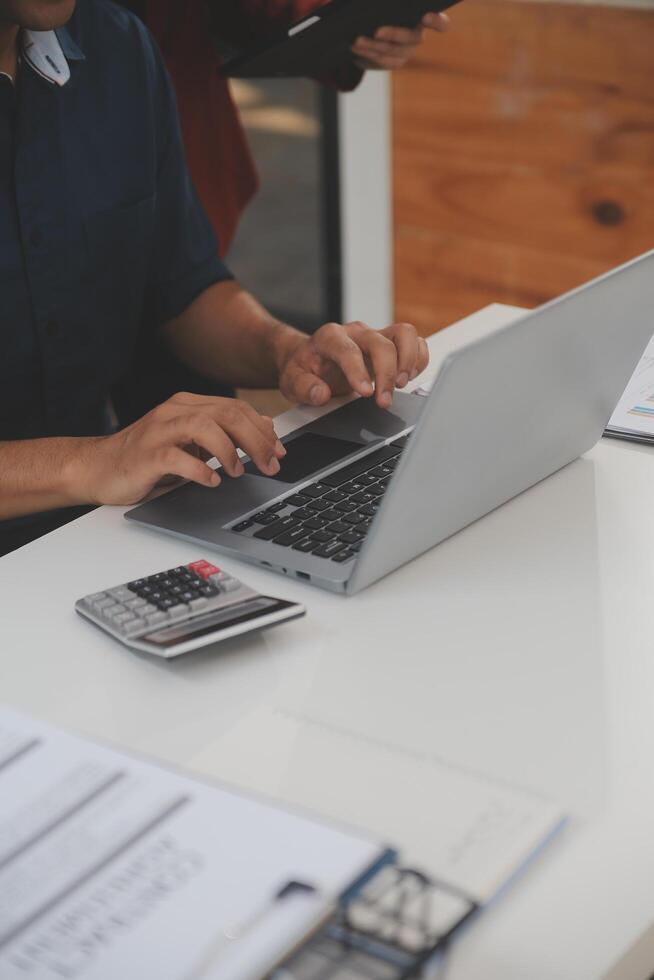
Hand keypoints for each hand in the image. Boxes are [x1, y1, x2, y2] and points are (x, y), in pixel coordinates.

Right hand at [79, 393, 286, 504]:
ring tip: (238, 472)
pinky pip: (177, 457)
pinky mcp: (145, 455)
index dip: (264, 431)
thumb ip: (223, 434)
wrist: (98, 468)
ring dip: (229, 451)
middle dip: (256, 441)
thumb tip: (264, 430)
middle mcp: (174, 411)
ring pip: (204, 426)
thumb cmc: (146, 458)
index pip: (237, 408)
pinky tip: (211, 481)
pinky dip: (199, 470)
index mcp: (188, 405)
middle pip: (227, 414)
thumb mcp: (190, 443)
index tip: (280, 453)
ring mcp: (158, 431)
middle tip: (270, 465)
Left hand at [275, 321, 428, 408]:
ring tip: (401, 384)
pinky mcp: (389, 343)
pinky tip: (407, 378)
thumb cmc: (304, 368)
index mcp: (330, 337)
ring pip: (404, 334)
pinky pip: (414, 342)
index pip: (349, 350)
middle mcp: (356, 333)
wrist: (309, 358)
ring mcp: (375, 336)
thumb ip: (304, 387)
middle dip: (387, 374)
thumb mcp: (293, 380)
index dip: (359, 371)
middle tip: (384, 400)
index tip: (365, 392)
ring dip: (408, 361)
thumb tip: (321, 393)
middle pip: (382, 343)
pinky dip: (418, 360)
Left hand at [351, 12, 448, 70]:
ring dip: (372, 46)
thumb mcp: (388, 5)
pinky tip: (356, 48)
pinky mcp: (394, 62)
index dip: (436, 22)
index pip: (441, 24)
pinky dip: (367, 53)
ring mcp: (406, 51)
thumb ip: (388, 2)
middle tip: (377, 32)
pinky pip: (381, 60)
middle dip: (394, 34)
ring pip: (391, 51)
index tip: (425, 17)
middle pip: (411, 39)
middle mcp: (418, 36)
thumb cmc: (385, 8)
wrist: (373, 27)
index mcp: (424, 18)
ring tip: (356, 40)